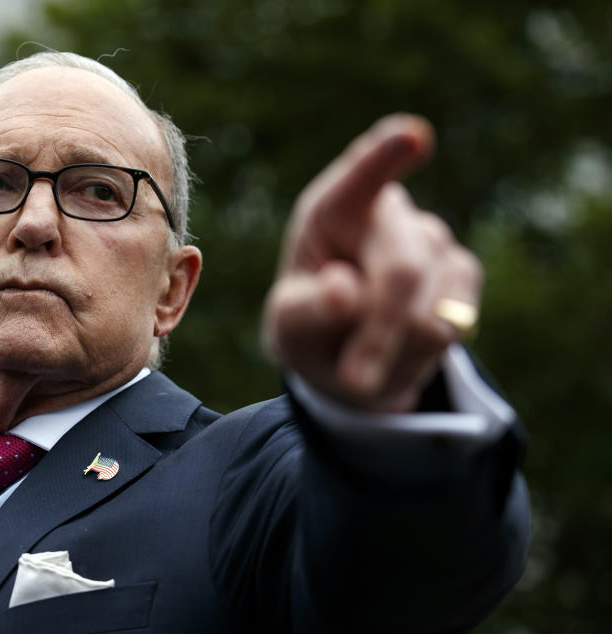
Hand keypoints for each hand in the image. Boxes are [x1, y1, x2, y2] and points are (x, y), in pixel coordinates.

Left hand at [262, 115, 482, 412]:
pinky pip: (452, 326)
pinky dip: (417, 355)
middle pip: (402, 270)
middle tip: (353, 380)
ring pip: (429, 309)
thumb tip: (347, 291)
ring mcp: (431, 239)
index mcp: (332, 211)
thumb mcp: (288, 326)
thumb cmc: (308, 325)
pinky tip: (396, 347)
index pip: (359, 177)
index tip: (412, 135)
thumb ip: (307, 310)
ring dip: (391, 351)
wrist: (347, 358)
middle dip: (379, 333)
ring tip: (360, 353)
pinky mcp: (462, 273)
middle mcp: (387, 214)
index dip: (385, 155)